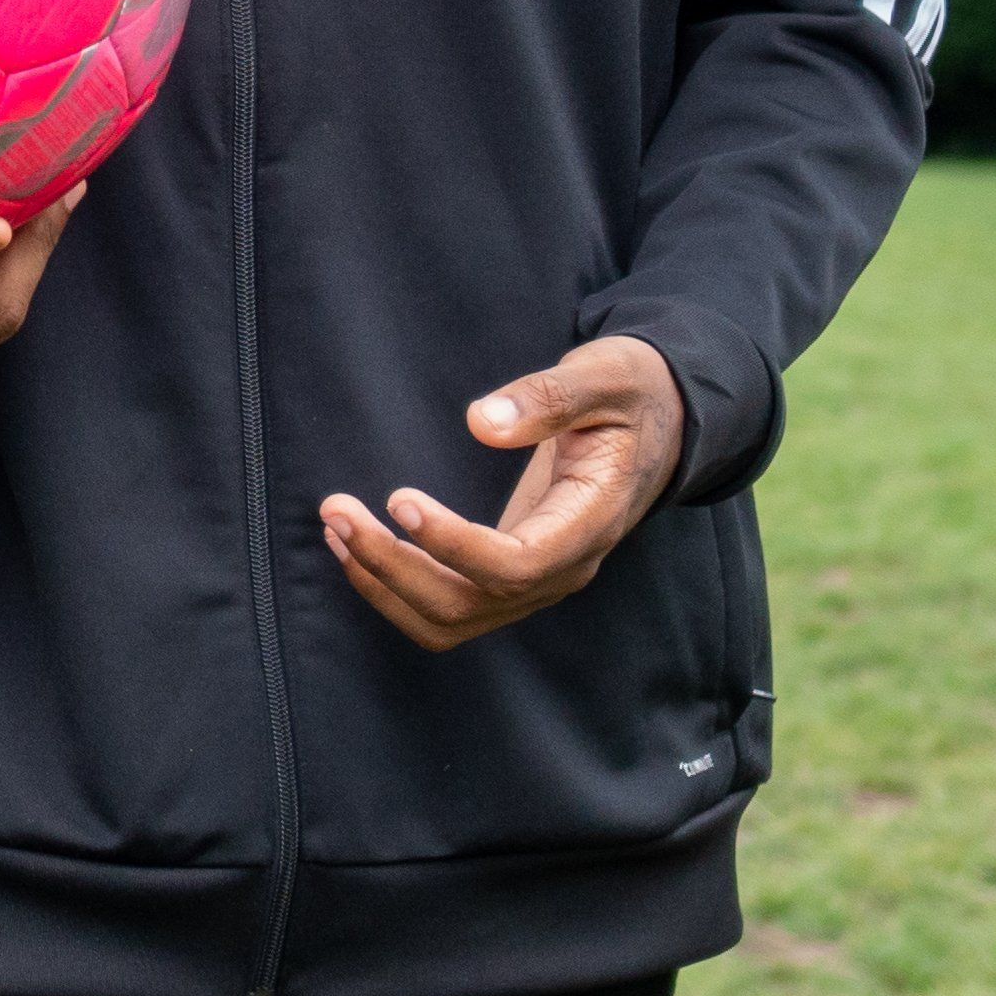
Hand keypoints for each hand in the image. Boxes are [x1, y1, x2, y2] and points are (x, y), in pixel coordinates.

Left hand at [318, 335, 686, 649]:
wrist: (660, 423)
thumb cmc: (632, 395)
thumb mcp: (606, 376)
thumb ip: (551, 396)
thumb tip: (482, 421)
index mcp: (591, 522)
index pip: (516, 564)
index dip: (453, 544)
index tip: (400, 499)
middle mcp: (564, 567)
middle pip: (468, 603)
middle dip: (392, 566)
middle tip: (336, 509)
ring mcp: (538, 579)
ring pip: (450, 619)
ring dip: (383, 583)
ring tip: (335, 525)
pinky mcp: (511, 575)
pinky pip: (448, 606)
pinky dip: (394, 586)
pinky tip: (355, 543)